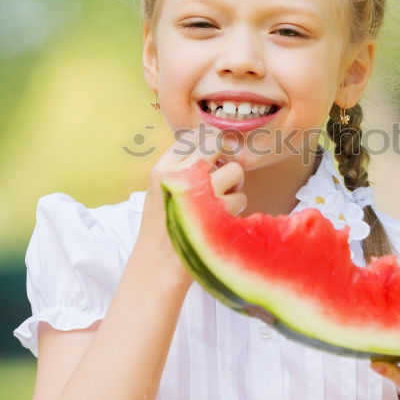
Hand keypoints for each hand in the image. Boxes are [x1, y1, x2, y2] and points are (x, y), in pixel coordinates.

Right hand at [133, 130, 246, 282]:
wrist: (158, 264)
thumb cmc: (163, 225)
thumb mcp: (159, 188)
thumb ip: (180, 166)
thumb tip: (215, 146)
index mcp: (162, 168)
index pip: (193, 136)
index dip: (209, 143)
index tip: (213, 156)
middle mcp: (180, 176)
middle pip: (216, 144)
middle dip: (225, 157)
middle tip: (223, 172)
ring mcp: (200, 194)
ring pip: (235, 171)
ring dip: (234, 185)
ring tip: (220, 200)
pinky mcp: (218, 214)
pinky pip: (241, 197)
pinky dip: (236, 208)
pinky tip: (221, 218)